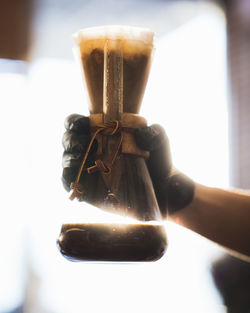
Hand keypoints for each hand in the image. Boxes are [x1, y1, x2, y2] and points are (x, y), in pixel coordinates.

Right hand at [62, 114, 193, 216]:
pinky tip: (76, 177)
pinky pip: (69, 183)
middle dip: (71, 140)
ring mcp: (87, 171)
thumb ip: (155, 133)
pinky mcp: (87, 190)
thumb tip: (143, 133)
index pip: (80, 124)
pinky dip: (66, 179)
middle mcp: (91, 151)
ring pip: (67, 160)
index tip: (83, 124)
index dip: (75, 122)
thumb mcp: (159, 142)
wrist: (163, 190)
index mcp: (102, 135)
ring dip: (68, 158)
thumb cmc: (158, 162)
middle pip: (69, 140)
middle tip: (83, 144)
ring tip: (80, 160)